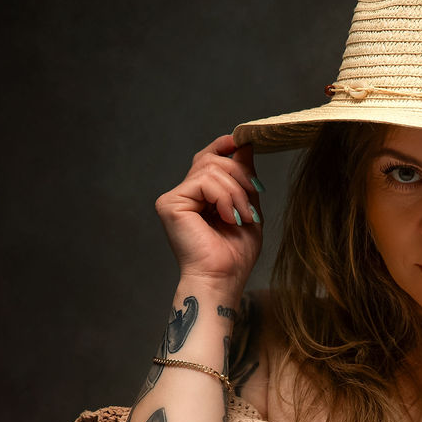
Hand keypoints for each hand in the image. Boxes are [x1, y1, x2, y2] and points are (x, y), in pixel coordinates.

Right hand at [154, 134, 263, 292]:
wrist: (222, 280)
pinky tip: (228, 218)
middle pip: (213, 160)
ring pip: (211, 168)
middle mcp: (185, 194)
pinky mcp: (170, 203)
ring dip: (236, 193)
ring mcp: (175, 197)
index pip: (209, 158)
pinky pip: (204, 181)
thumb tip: (244, 145)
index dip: (225, 145)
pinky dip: (224, 197)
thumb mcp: (247, 207)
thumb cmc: (234, 255)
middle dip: (241, 178)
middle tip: (251, 208)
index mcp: (201, 195)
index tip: (243, 141)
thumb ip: (243, 178)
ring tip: (241, 218)